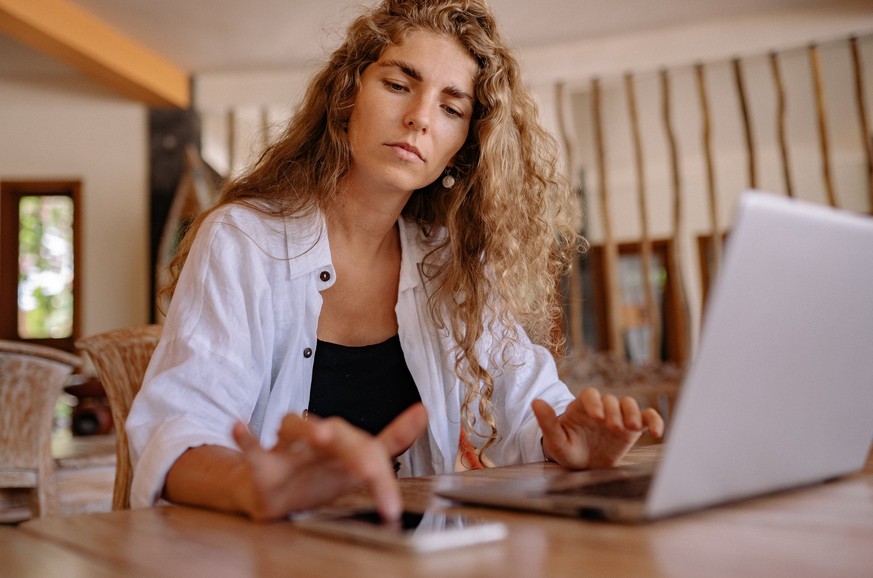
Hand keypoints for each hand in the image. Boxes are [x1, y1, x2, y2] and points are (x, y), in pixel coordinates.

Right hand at [232, 403, 426, 521]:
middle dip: (352, 448)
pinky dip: (245, 438)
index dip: (381, 477)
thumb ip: (392, 439)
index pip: (365, 447)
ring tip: (320, 434)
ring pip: (293, 427)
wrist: (274, 493)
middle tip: (368, 467)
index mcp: (341, 440)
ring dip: (307, 429)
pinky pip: (251, 449)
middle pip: (335, 433)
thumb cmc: (318, 474)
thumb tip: (424, 410)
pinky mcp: (261, 465)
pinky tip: (240, 428)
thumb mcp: (358, 462)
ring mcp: (287, 449)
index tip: (389, 507)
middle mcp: (315, 438)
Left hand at [531, 387, 663, 469]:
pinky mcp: (633, 428)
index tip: (596, 417)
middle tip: (613, 428)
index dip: (595, 403)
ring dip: (633, 413)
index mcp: (582, 407)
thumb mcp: (555, 440)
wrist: (583, 466)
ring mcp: (619, 416)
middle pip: (612, 400)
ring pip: (630, 404)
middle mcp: (602, 407)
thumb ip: (547, 422)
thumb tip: (535, 402)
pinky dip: (655, 420)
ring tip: (633, 428)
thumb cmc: (567, 450)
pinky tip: (658, 432)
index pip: (590, 395)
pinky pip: (647, 417)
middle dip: (614, 412)